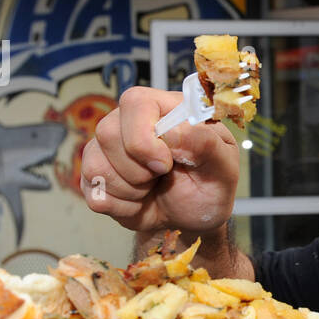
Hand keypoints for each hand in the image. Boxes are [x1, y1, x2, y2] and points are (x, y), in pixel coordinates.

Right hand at [81, 86, 238, 235]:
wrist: (195, 216)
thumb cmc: (210, 184)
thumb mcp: (224, 166)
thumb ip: (205, 143)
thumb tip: (171, 132)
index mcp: (163, 108)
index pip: (135, 103)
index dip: (144, 139)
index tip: (166, 164)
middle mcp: (129, 122)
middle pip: (107, 134)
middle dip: (138, 170)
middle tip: (162, 176)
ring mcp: (107, 149)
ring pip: (95, 166)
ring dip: (131, 191)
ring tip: (152, 188)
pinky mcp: (96, 178)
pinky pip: (94, 195)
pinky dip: (122, 208)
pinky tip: (139, 201)